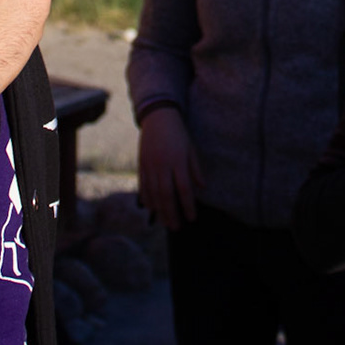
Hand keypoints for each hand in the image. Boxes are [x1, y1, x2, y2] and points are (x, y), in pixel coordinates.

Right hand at [137, 106, 203, 230]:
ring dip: (160, 210)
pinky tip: (151, 208)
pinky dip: (147, 198)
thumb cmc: (178, 133)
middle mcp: (163, 165)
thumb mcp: (191, 149)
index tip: (192, 218)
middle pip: (167, 195)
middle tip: (177, 227)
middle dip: (172, 213)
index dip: (188, 205)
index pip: (184, 188)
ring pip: (154, 193)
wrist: (158, 117)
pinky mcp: (141, 164)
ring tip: (165, 223)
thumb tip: (202, 188)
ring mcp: (150, 165)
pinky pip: (143, 185)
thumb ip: (195, 169)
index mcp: (178, 161)